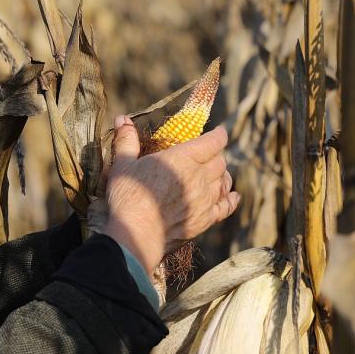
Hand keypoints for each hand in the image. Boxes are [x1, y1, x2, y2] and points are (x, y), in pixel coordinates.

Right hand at [100, 115, 239, 271]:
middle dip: (217, 155)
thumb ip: (127, 140)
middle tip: (209, 154)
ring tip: (217, 173)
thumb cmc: (128, 197)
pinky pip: (226, 206)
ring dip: (223, 175)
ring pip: (225, 182)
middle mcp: (200, 177)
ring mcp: (205, 200)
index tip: (219, 132)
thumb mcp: (123, 165)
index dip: (218, 135)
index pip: (213, 142)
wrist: (136, 234)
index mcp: (183, 159)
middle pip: (220, 162)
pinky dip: (231, 199)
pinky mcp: (205, 220)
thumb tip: (122, 119)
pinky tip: (232, 196)